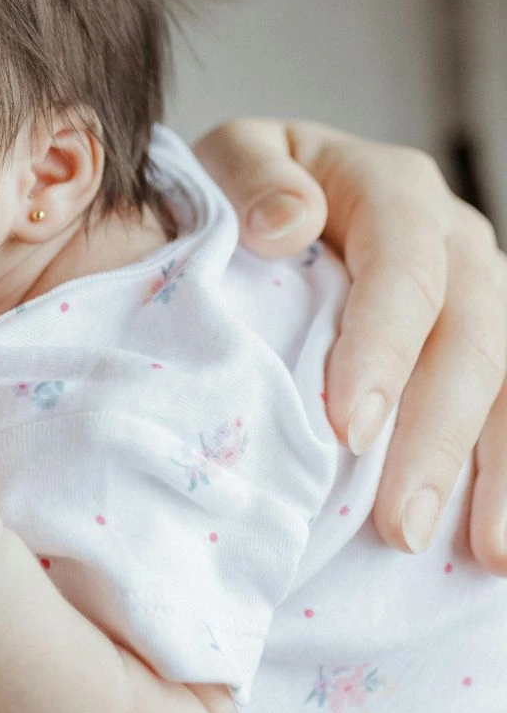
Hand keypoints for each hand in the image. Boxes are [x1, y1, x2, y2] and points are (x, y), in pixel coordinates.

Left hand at [195, 118, 506, 568]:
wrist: (262, 193)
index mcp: (392, 189)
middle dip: (439, 438)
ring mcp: (481, 293)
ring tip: (482, 554)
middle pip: (469, 340)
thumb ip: (252, 179)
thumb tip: (288, 224)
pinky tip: (497, 542)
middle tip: (401, 525)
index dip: (383, 349)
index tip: (348, 428)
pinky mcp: (483, 344)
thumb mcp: (231, 158)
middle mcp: (455, 240)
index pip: (405, 270)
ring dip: (496, 473)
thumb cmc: (238, 188)